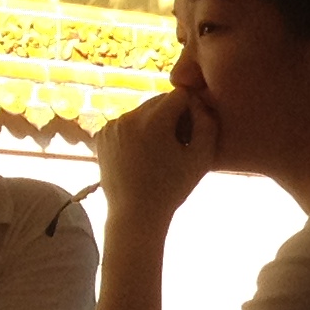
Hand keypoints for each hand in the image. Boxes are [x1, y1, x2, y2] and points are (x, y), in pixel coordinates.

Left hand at [92, 90, 215, 225]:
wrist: (135, 214)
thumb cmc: (172, 188)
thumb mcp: (201, 158)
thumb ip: (207, 124)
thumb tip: (199, 102)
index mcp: (153, 120)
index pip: (180, 94)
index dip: (191, 111)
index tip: (191, 133)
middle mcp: (128, 117)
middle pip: (159, 101)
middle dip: (171, 117)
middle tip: (176, 145)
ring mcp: (112, 125)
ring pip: (142, 112)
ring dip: (153, 124)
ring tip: (157, 153)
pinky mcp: (101, 135)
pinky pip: (126, 124)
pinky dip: (135, 133)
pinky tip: (140, 156)